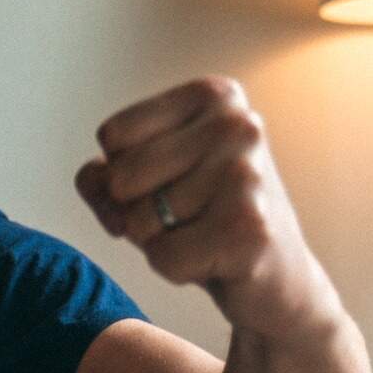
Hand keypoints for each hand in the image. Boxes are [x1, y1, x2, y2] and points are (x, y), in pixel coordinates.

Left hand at [76, 77, 339, 339]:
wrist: (276, 276)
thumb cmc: (201, 220)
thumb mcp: (146, 185)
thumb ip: (100, 176)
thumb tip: (96, 178)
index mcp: (212, 96)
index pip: (113, 136)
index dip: (124, 173)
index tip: (170, 183)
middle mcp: (236, 123)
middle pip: (121, 177)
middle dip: (138, 211)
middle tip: (185, 217)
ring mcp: (246, 173)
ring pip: (139, 220)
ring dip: (159, 241)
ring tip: (202, 234)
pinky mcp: (249, 227)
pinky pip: (163, 256)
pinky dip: (175, 268)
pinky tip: (213, 258)